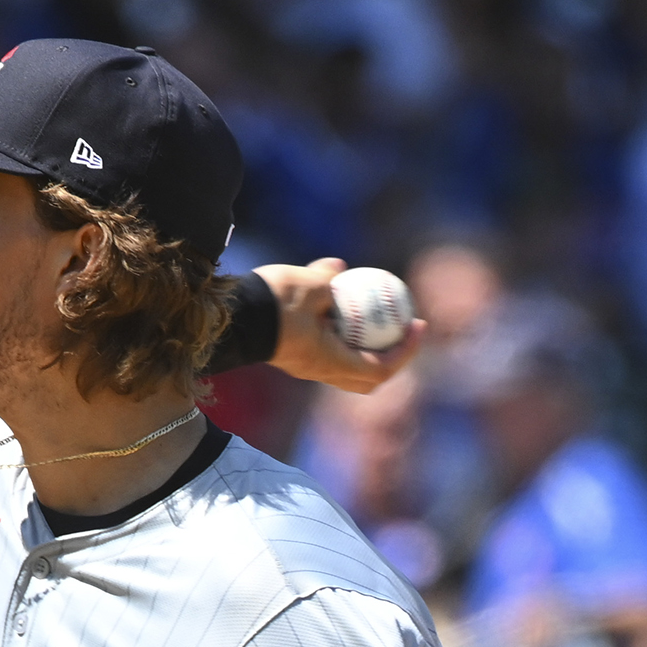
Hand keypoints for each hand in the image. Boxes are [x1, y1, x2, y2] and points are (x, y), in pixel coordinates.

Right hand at [257, 260, 425, 394]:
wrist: (228, 317)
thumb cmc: (270, 303)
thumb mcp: (308, 284)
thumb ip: (329, 279)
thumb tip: (340, 268)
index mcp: (331, 361)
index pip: (381, 368)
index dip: (405, 351)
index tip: (417, 326)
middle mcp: (321, 371)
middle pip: (367, 377)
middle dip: (391, 355)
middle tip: (404, 328)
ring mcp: (307, 366)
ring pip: (348, 363)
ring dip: (366, 344)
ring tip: (377, 316)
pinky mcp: (295, 355)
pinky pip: (328, 348)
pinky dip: (342, 332)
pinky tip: (341, 304)